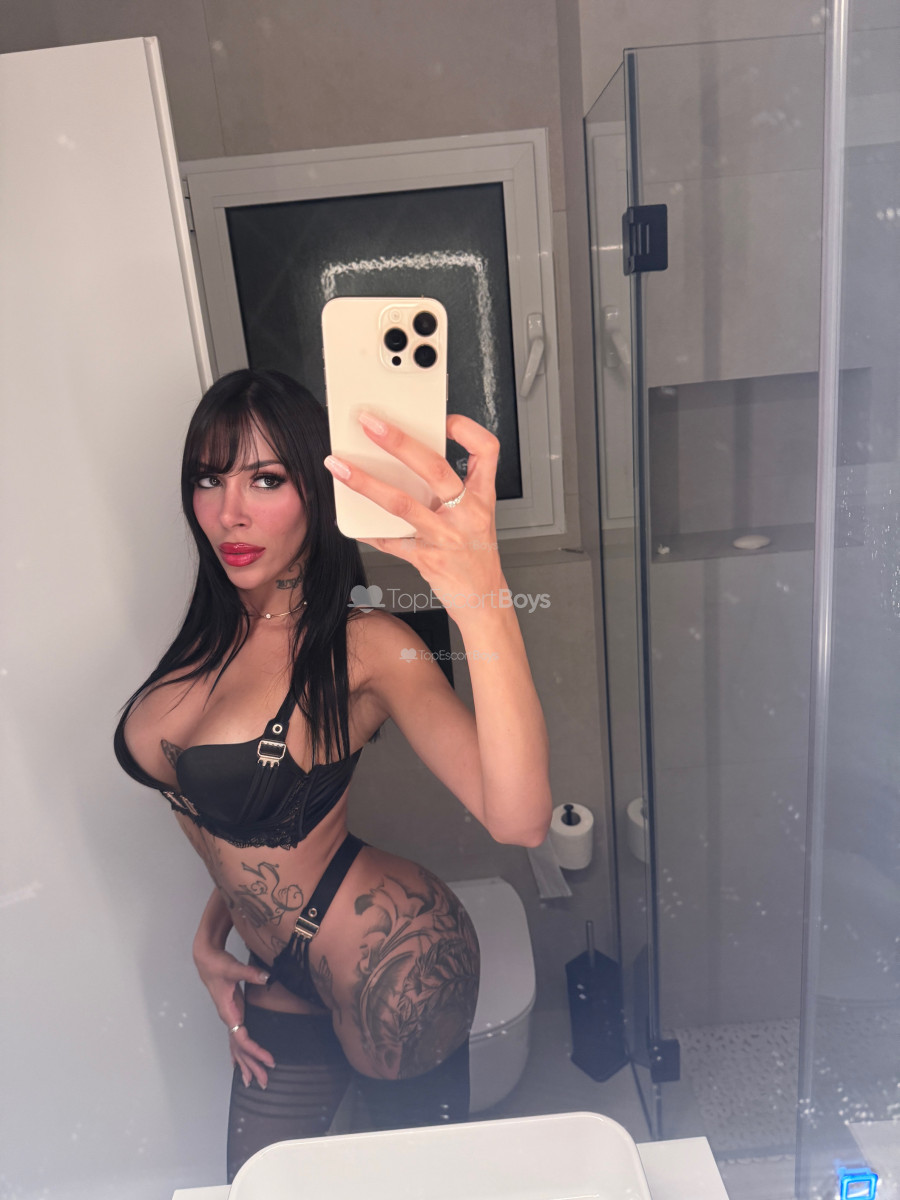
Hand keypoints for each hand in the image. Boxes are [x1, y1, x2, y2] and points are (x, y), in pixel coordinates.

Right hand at [193, 941, 274, 1088]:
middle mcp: (228, 1019)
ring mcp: (230, 1017)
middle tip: (264, 1083)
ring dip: (246, 1063)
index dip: (255, 1051)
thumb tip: (267, 976)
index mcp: (228, 1012)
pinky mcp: (232, 1013)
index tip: (269, 1060)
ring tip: (254, 1081)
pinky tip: (238, 1065)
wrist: (206, 960)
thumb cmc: (217, 964)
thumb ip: (250, 973)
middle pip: (239, 1049)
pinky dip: (239, 1053)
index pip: (242, 1039)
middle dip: (252, 1066)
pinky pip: (236, 1039)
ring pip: (237, 1047)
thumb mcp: (233, 967)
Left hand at [324, 413, 502, 614]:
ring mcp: (446, 537)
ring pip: (402, 503)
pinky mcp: (427, 560)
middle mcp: (467, 514)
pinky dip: (367, 530)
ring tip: (339, 466)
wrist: (483, 598)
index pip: (487, 450)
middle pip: (434, 468)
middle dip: (399, 441)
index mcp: (482, 497)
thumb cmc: (476, 554)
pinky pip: (390, 541)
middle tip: (370, 422)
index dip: (467, 429)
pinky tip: (350, 520)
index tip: (444, 418)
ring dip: (366, 482)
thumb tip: (406, 458)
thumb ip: (455, 487)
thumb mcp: (478, 514)